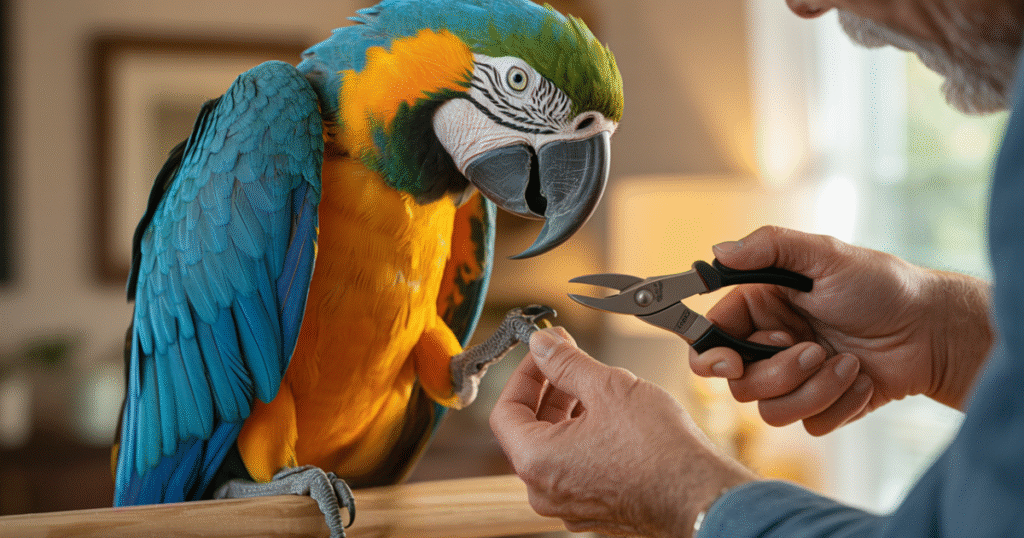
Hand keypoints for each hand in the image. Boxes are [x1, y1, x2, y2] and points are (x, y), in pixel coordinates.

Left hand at [490, 327, 755, 537]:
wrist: (701, 495)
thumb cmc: (658, 450)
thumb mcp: (607, 387)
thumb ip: (565, 362)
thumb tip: (542, 345)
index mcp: (536, 461)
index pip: (506, 411)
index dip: (524, 374)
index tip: (543, 353)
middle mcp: (545, 491)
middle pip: (531, 429)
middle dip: (550, 389)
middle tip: (569, 358)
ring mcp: (571, 505)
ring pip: (557, 449)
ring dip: (569, 412)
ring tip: (598, 384)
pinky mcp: (597, 510)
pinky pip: (578, 468)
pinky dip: (586, 438)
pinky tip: (614, 417)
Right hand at [693, 226, 991, 434]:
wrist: (933, 330)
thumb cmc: (882, 287)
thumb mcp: (825, 254)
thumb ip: (768, 247)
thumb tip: (718, 251)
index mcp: (761, 306)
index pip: (711, 337)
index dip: (710, 355)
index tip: (730, 361)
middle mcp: (771, 344)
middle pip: (738, 382)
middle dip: (779, 372)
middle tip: (815, 350)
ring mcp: (796, 378)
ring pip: (771, 409)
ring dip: (815, 389)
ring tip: (849, 363)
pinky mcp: (823, 405)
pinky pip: (809, 424)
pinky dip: (840, 403)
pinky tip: (863, 378)